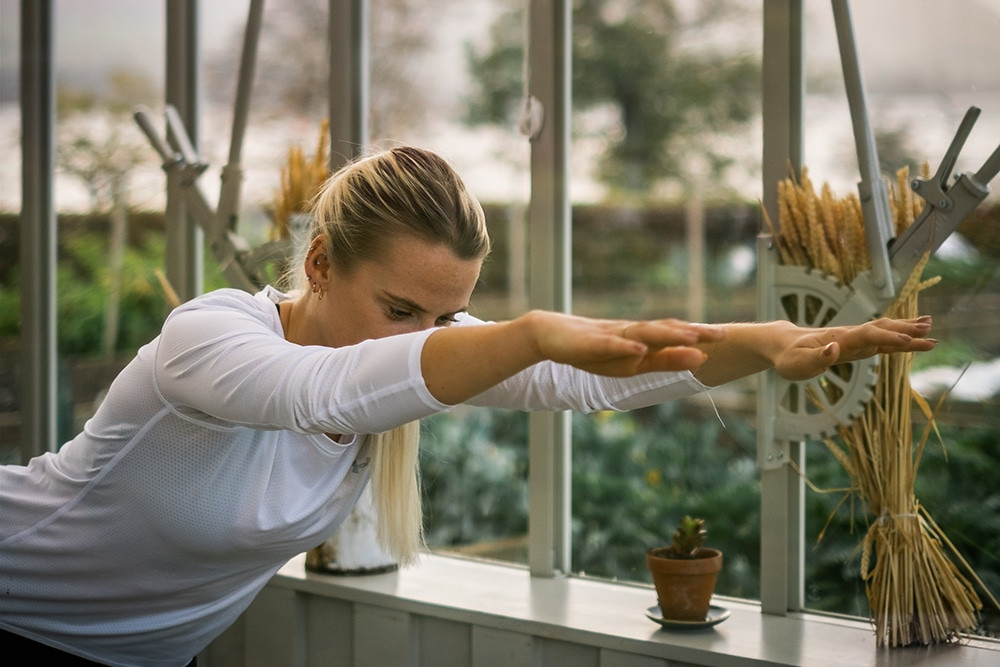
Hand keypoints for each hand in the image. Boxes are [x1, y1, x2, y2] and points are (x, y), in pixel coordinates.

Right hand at [527, 311, 724, 376]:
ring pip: (644, 334)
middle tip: (721, 334)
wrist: (549, 335)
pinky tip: (640, 349)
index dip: (699, 336)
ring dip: (668, 336)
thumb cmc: (591, 350)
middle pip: (666, 331)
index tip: (725, 336)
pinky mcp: (590, 342)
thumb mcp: (629, 363)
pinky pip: (611, 344)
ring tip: (690, 337)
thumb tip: (697, 359)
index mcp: (640, 341)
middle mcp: (630, 334)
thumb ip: (659, 361)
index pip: (674, 336)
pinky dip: (626, 346)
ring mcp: (611, 335)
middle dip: (693, 333)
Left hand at [773, 316, 936, 381]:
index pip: (866, 335)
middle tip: (930, 330)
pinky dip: (899, 337)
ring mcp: (854, 339)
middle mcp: (849, 336)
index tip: (908, 340)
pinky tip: (915, 335)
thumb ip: (816, 358)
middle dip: (904, 330)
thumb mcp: (796, 364)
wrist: (783, 344)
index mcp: (837, 339)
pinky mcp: (856, 346)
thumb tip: (834, 349)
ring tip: (930, 327)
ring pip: (884, 331)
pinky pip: (881, 340)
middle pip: (880, 329)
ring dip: (906, 329)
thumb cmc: (788, 357)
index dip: (886, 338)